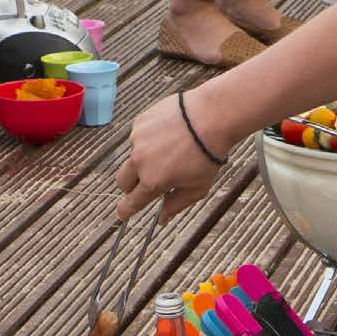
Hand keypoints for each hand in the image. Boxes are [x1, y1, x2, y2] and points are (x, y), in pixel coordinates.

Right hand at [114, 89, 227, 221]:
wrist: (214, 116)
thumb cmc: (210, 153)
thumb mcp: (198, 187)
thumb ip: (176, 205)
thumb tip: (161, 219)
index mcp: (152, 182)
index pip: (129, 203)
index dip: (126, 210)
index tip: (124, 213)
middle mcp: (139, 162)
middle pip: (123, 182)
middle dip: (132, 185)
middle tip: (150, 179)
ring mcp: (137, 140)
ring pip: (132, 156)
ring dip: (144, 157)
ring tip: (171, 147)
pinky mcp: (140, 122)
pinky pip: (139, 135)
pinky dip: (149, 137)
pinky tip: (170, 131)